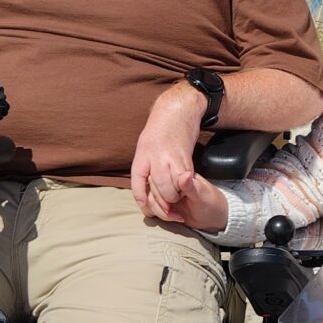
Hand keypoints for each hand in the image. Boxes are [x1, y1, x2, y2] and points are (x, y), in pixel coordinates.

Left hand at [131, 83, 208, 220]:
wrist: (177, 112)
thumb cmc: (160, 131)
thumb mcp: (145, 147)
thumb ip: (145, 166)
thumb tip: (145, 189)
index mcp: (142, 156)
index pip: (137, 184)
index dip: (142, 200)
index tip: (148, 210)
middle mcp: (155, 158)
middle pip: (157, 190)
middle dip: (163, 204)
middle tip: (168, 208)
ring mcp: (170, 159)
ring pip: (171, 189)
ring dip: (175, 197)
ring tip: (177, 195)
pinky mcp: (185, 159)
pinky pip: (184, 181)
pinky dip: (184, 188)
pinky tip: (185, 187)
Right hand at [157, 173, 230, 232]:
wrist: (214, 217)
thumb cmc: (211, 204)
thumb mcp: (202, 196)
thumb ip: (190, 186)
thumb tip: (184, 175)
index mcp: (178, 175)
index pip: (158, 178)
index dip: (161, 192)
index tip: (173, 203)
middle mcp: (169, 183)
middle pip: (150, 190)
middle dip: (159, 205)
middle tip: (174, 213)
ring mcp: (165, 194)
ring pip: (149, 200)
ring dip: (158, 211)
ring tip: (175, 217)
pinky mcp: (164, 205)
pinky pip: (151, 208)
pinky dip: (156, 215)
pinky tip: (171, 218)